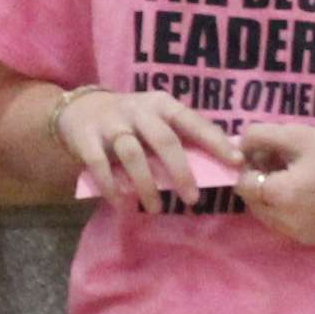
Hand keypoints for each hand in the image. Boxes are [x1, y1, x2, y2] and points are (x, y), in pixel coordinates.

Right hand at [56, 87, 241, 214]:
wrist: (78, 109)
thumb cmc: (130, 121)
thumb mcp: (156, 120)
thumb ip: (180, 137)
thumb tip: (220, 163)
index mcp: (161, 104)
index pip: (192, 122)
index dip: (215, 141)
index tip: (236, 162)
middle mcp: (137, 110)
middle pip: (164, 140)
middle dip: (181, 171)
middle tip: (193, 199)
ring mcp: (110, 123)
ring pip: (132, 154)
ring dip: (146, 184)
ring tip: (155, 208)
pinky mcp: (85, 137)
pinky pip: (99, 165)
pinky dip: (112, 187)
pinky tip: (122, 204)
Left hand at [233, 123, 314, 248]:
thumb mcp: (297, 135)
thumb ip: (258, 137)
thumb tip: (236, 147)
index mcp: (282, 195)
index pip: (242, 182)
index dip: (252, 164)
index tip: (271, 153)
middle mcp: (286, 222)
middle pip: (251, 199)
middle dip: (260, 180)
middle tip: (284, 163)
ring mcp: (298, 234)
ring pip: (264, 213)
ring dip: (270, 195)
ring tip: (296, 177)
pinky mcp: (309, 239)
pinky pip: (281, 223)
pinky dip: (284, 208)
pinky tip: (306, 192)